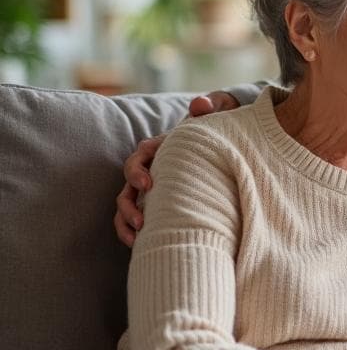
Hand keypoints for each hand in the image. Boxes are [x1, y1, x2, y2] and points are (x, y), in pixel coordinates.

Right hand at [112, 90, 240, 246]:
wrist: (218, 143)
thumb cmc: (211, 130)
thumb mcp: (212, 115)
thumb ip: (207, 108)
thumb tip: (201, 104)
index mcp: (157, 149)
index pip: (138, 159)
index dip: (137, 172)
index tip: (148, 185)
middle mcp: (148, 169)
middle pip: (127, 188)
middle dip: (129, 205)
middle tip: (141, 220)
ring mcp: (150, 189)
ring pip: (126, 206)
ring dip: (126, 222)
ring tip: (137, 237)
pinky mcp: (156, 203)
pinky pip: (136, 219)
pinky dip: (133, 231)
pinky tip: (140, 245)